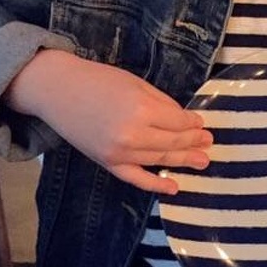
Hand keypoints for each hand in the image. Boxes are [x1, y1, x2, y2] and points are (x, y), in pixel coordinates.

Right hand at [5, 50, 211, 193]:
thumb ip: (161, 102)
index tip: (201, 123)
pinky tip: (174, 187)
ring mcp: (120, 153)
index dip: (193, 123)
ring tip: (202, 161)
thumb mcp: (136, 83)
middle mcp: (133, 134)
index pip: (178, 121)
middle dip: (194, 142)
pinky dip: (156, 184)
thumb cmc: (98, 80)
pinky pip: (136, 178)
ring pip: (160, 160)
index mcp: (142, 109)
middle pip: (173, 142)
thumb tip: (183, 119)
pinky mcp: (108, 163)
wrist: (58, 91)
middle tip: (209, 142)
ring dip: (184, 160)